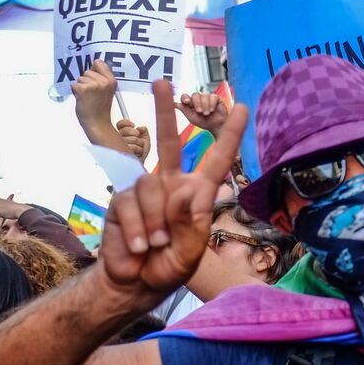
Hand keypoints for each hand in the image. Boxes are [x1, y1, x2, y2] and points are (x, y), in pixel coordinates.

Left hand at [72, 59, 118, 130]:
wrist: (97, 123)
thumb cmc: (100, 109)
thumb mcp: (108, 91)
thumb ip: (103, 78)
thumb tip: (93, 66)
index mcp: (111, 80)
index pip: (98, 63)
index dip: (94, 70)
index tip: (94, 77)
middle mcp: (104, 81)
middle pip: (87, 71)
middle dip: (86, 80)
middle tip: (91, 93)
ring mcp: (94, 85)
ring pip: (80, 78)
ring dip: (81, 86)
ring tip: (87, 97)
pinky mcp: (83, 89)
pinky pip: (74, 85)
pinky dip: (75, 92)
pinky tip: (82, 99)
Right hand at [100, 80, 247, 296]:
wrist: (137, 283)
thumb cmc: (171, 265)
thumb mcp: (191, 250)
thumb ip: (191, 221)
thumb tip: (186, 188)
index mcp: (197, 193)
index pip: (217, 159)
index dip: (229, 134)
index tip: (241, 107)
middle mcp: (171, 184)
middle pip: (170, 142)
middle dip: (164, 111)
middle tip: (161, 81)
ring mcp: (145, 190)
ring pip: (151, 186)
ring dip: (154, 222)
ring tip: (155, 244)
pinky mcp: (122, 201)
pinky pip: (130, 204)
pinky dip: (137, 229)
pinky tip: (139, 245)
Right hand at [116, 119, 151, 161]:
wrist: (139, 165)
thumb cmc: (140, 154)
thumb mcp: (145, 140)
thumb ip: (144, 131)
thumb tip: (140, 127)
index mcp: (121, 134)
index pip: (119, 124)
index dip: (126, 123)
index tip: (133, 125)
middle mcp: (117, 140)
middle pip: (125, 130)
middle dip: (136, 133)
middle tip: (138, 138)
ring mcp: (118, 147)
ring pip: (132, 139)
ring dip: (140, 144)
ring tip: (139, 149)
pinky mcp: (121, 154)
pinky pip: (133, 147)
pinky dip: (139, 150)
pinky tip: (137, 154)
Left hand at [176, 92, 229, 133]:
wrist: (216, 126)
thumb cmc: (203, 122)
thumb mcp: (191, 117)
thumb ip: (183, 109)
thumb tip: (173, 104)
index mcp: (190, 102)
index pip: (185, 96)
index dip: (185, 98)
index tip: (187, 102)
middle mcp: (198, 98)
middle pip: (195, 94)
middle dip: (197, 103)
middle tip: (200, 112)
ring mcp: (207, 97)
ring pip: (204, 95)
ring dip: (205, 106)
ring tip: (207, 114)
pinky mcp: (215, 98)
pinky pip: (213, 97)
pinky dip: (212, 104)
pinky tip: (212, 110)